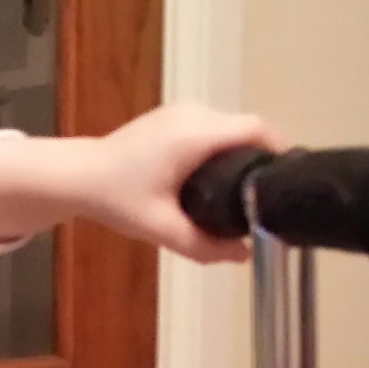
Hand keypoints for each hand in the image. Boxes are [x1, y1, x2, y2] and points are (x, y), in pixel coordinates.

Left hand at [74, 104, 289, 262]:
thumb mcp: (162, 228)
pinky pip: (214, 128)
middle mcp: (194, 113)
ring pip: (230, 128)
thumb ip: (205, 245)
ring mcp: (183, 111)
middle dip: (262, 158)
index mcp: (196, 133)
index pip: (256, 129)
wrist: (78, 176)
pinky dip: (224, 149)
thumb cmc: (117, 199)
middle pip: (247, 129)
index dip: (280, 150)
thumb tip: (245, 256)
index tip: (290, 179)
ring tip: (249, 191)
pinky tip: (221, 179)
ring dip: (242, 154)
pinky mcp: (174, 117)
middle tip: (271, 195)